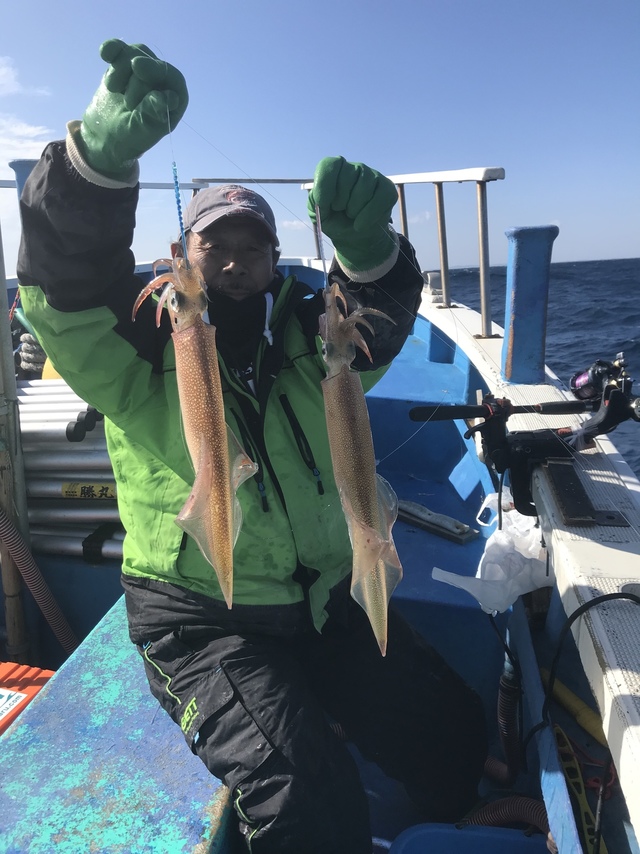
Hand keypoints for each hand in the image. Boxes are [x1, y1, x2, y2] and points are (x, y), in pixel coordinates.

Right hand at [79, 39, 188, 179]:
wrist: (106, 136)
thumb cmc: (130, 136)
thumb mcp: (142, 130)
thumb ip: (153, 112)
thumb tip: (169, 97)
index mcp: (175, 98)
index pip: (171, 75)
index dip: (155, 70)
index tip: (136, 67)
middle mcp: (162, 81)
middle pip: (149, 62)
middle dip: (133, 80)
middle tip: (127, 104)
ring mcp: (142, 71)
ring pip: (132, 53)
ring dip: (118, 70)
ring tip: (113, 90)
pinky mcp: (123, 66)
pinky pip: (119, 49)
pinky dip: (111, 49)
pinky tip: (105, 54)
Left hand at [308, 156, 397, 273]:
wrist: (354, 237)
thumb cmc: (335, 221)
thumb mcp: (318, 213)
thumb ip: (316, 202)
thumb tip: (324, 198)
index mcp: (335, 171)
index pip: (330, 165)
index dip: (325, 185)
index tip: (324, 204)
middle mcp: (354, 168)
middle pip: (347, 176)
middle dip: (342, 201)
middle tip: (341, 210)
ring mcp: (373, 176)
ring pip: (364, 188)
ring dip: (354, 210)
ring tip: (352, 215)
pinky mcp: (388, 189)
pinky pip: (380, 198)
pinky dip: (369, 215)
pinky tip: (361, 223)